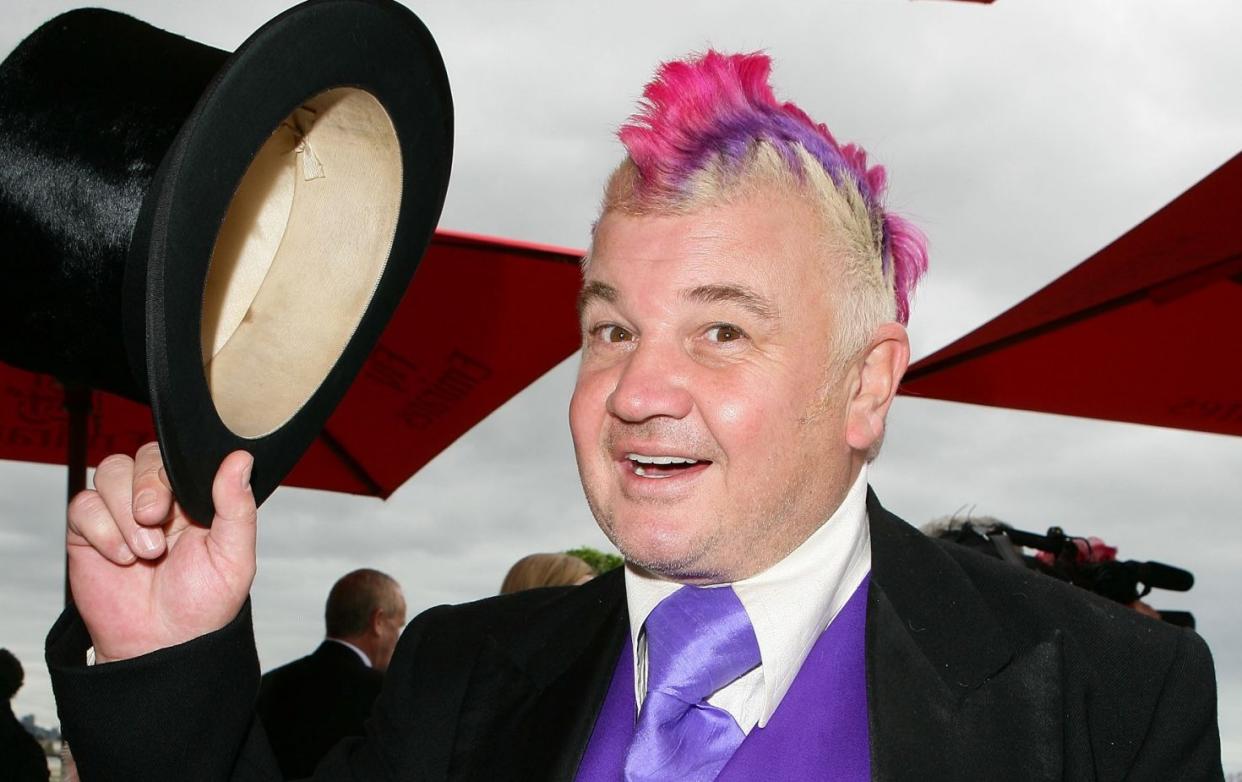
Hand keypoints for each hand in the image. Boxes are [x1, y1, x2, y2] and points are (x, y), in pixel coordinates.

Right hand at [66, 443, 257, 662]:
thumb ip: (237, 507)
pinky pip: (83, 504)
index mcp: (197, 497)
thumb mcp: (233, 557)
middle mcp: (160, 498)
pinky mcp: (90, 531)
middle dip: (146, 488)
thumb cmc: (202, 604)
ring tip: (143, 552)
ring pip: (111, 472)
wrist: (160, 645)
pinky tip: (119, 557)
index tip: (179, 501)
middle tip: (155, 522)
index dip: (173, 470)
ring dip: (124, 512)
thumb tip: (242, 459)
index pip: (180, 456)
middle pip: (142, 457)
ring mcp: (122, 512)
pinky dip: (100, 530)